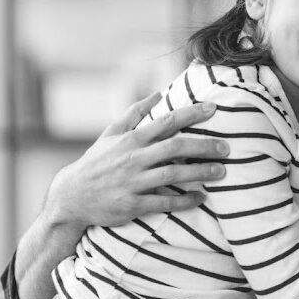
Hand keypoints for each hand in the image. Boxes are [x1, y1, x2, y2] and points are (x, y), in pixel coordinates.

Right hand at [42, 93, 228, 229]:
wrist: (71, 197)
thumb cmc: (96, 162)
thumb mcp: (110, 134)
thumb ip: (134, 113)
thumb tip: (157, 94)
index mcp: (131, 140)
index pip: (166, 122)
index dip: (191, 114)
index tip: (213, 108)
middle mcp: (134, 158)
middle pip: (175, 147)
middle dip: (203, 145)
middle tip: (227, 147)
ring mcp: (133, 182)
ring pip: (172, 173)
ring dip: (200, 172)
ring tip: (221, 171)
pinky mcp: (133, 204)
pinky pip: (164, 202)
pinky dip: (184, 200)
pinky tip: (201, 198)